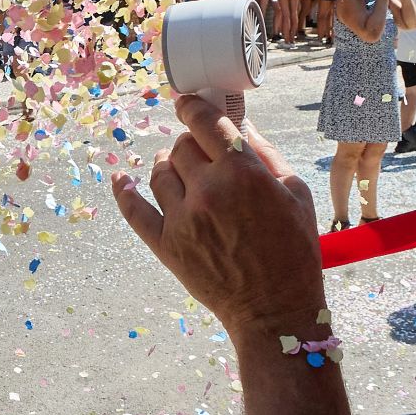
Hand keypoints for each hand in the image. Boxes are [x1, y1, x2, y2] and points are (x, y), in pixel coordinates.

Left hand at [111, 96, 322, 330]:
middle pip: (181, 147)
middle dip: (189, 142)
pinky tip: (120, 179)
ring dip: (166, 163)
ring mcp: (181, 219)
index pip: (205, 123)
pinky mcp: (165, 245)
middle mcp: (207, 191)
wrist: (275, 310)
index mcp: (242, 173)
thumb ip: (265, 154)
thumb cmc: (294, 251)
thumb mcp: (295, 194)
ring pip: (159, 172)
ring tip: (174, 166)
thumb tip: (241, 124)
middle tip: (198, 150)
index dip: (192, 107)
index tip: (186, 103)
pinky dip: (124, 191)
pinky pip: (134, 210)